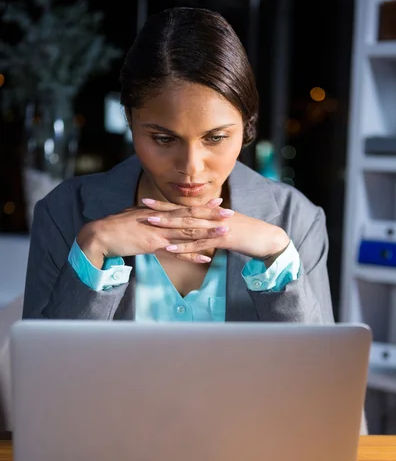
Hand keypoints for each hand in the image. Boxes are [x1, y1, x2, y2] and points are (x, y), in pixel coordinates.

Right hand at [76, 197, 227, 267]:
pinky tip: (206, 258)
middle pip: (191, 217)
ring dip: (207, 232)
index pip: (185, 208)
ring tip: (224, 232)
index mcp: (158, 212)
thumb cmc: (116, 226)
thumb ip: (150, 215)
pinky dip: (192, 255)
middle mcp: (161, 220)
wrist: (101, 234)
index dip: (202, 206)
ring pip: (188, 232)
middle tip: (230, 213)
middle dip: (212, 216)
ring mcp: (158, 232)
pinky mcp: (153, 246)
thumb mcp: (135, 216)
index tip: (219, 202)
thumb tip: (157, 215)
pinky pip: (177, 252)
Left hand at [142, 199, 289, 262]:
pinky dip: (184, 246)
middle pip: (183, 212)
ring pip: (189, 225)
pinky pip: (200, 243)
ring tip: (150, 223)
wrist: (267, 239)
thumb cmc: (247, 235)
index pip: (184, 207)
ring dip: (168, 224)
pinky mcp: (223, 240)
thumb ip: (210, 228)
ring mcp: (217, 228)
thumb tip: (196, 232)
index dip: (166, 204)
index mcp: (211, 213)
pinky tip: (170, 248)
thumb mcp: (226, 229)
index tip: (147, 202)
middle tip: (142, 207)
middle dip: (162, 210)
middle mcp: (212, 217)